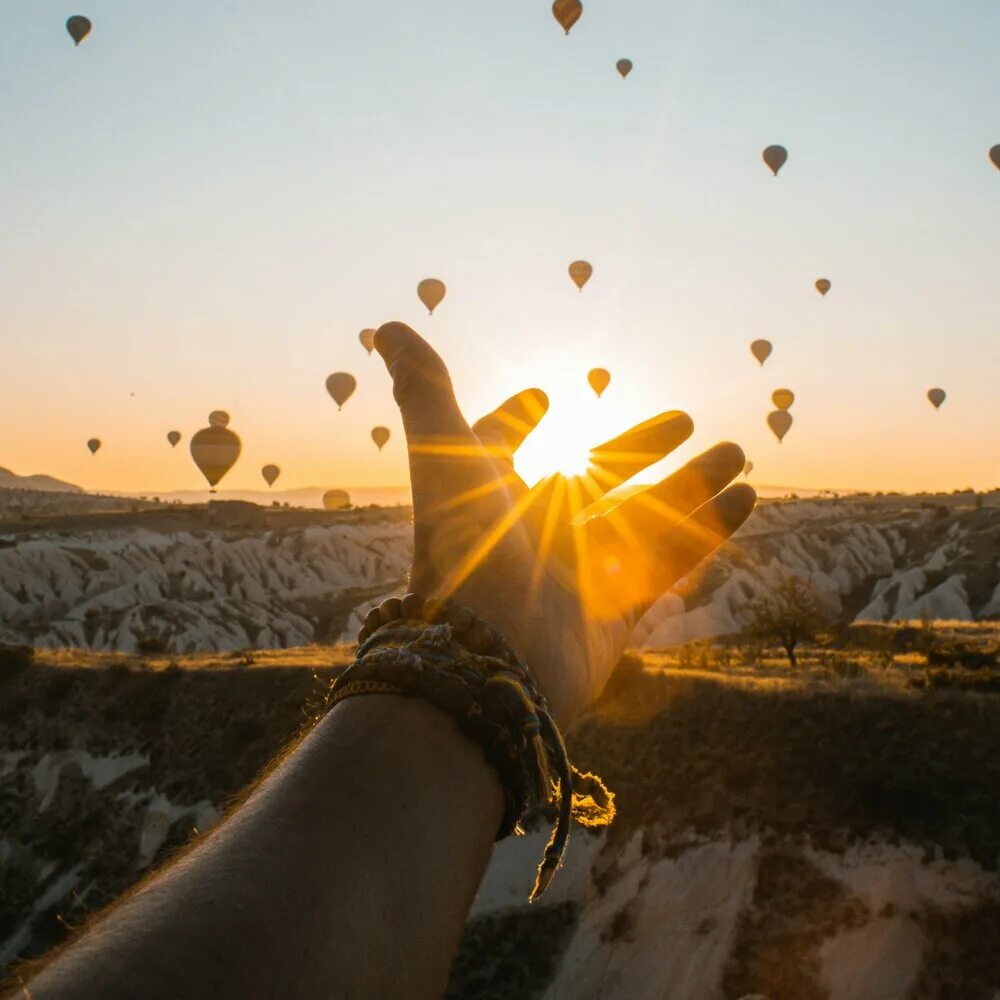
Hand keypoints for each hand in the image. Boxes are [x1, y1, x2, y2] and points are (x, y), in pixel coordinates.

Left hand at [375, 321, 755, 725]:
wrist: (489, 662)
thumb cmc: (465, 551)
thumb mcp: (446, 458)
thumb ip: (425, 392)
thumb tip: (388, 325)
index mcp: (489, 499)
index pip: (498, 451)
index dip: (513, 423)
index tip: (540, 398)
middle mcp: (531, 536)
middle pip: (592, 482)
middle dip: (638, 450)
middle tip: (684, 419)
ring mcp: (576, 577)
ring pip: (641, 520)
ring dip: (690, 486)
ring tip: (735, 451)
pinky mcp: (613, 616)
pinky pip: (666, 565)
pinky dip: (706, 531)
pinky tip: (745, 496)